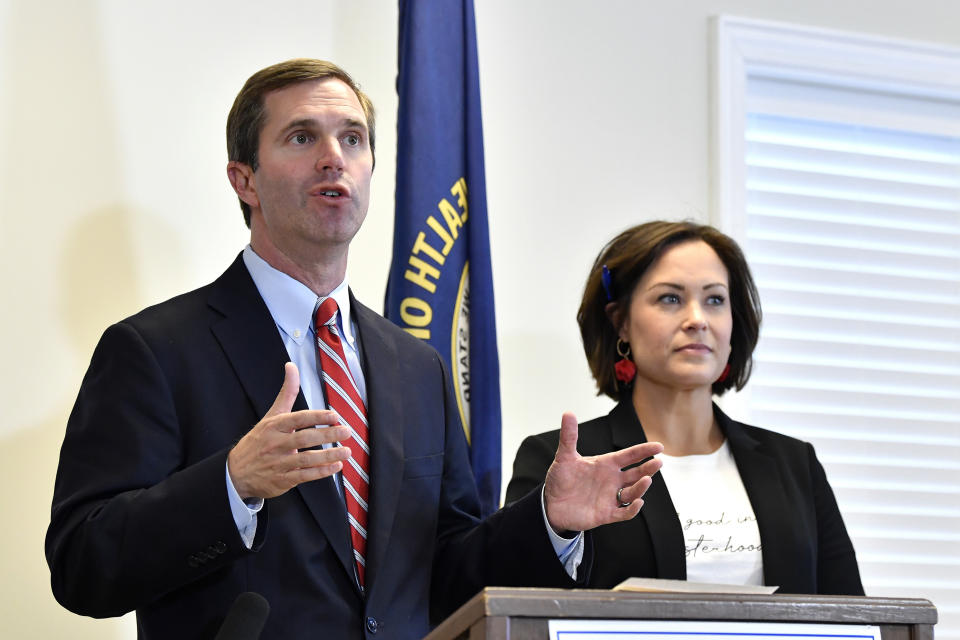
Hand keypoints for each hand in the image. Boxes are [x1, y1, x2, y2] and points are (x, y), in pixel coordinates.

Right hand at [228, 362, 350, 498]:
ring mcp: (278, 462)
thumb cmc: (259, 440)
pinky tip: (336, 467)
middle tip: (347, 431)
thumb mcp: (271, 415)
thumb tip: (291, 366)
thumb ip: (286, 392)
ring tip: (347, 451)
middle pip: (304, 438)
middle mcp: (275, 443)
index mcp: (274, 426)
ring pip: (306, 458)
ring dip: (329, 455)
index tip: (335, 416)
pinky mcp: (282, 480)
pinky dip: (321, 472)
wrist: (236, 472)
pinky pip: (304, 475)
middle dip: (328, 435)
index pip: (298, 419)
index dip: (317, 417)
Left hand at [543, 412, 662, 533]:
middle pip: (636, 473)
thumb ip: (569, 436)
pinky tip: (638, 502)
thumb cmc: (560, 479)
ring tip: (647, 479)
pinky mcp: (606, 514)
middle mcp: (612, 480)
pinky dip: (632, 509)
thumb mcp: (564, 456)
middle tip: (658, 462)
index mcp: (606, 464)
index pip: (630, 455)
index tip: (659, 447)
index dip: (644, 451)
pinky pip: (623, 513)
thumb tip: (568, 412)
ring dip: (641, 487)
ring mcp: (610, 497)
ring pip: (632, 492)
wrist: (550, 504)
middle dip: (648, 468)